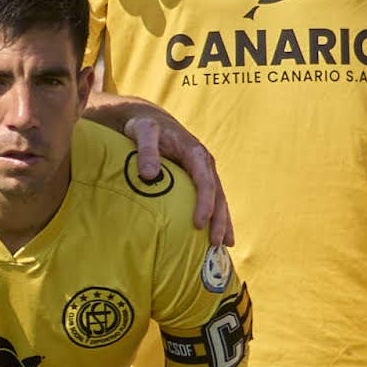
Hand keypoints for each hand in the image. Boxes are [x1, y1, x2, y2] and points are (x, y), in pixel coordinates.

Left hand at [95, 98, 231, 243]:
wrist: (149, 121)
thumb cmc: (144, 127)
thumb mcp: (143, 132)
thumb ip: (146, 150)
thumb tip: (150, 174)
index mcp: (195, 152)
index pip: (205, 181)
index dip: (204, 203)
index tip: (199, 224)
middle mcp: (205, 163)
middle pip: (218, 194)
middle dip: (219, 219)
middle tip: (216, 243)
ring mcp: (204, 171)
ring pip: (219, 199)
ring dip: (222, 222)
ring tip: (224, 245)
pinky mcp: (199, 179)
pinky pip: (212, 200)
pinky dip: (216, 217)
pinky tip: (217, 236)